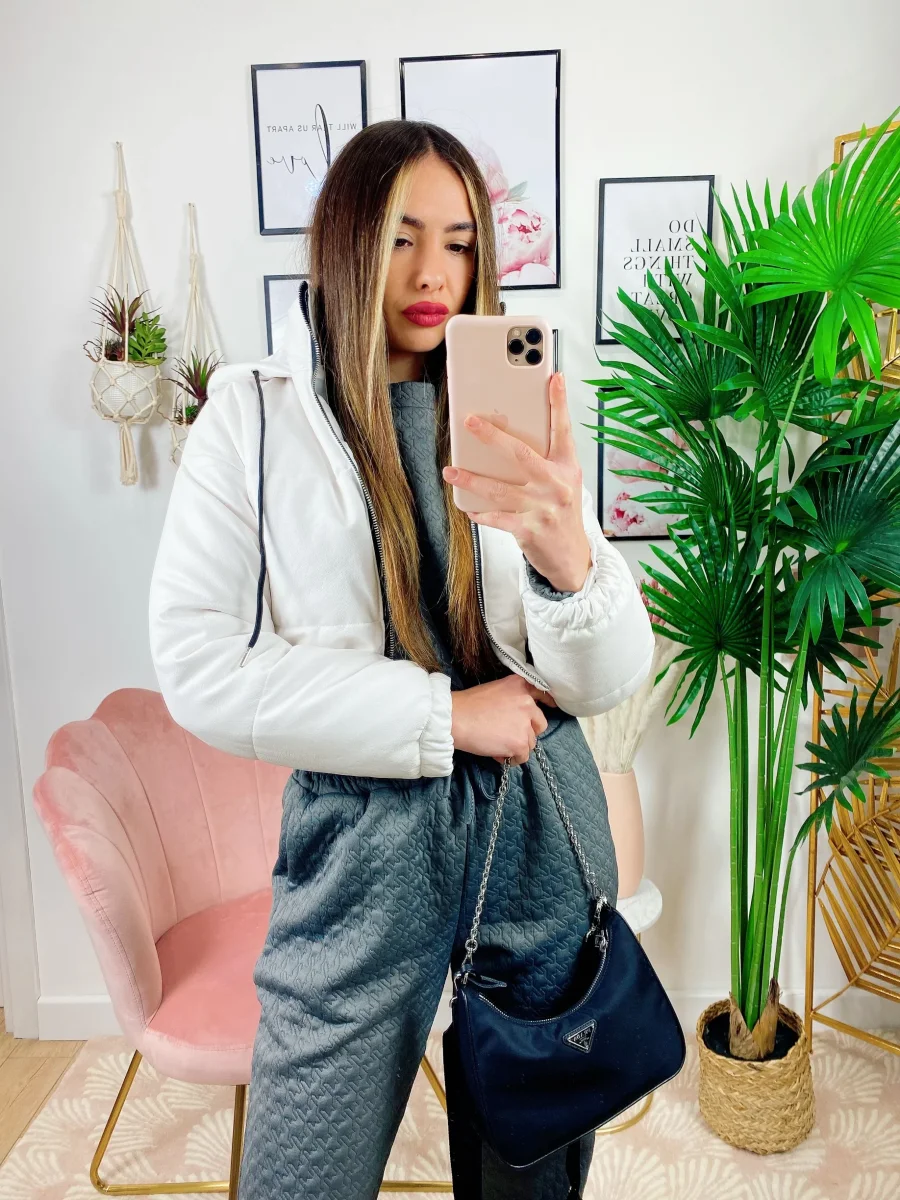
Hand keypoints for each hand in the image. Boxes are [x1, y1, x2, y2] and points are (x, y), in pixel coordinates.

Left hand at [442, 373, 591, 592]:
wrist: (572, 557)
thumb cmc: (562, 514)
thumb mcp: (563, 482)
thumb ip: (545, 461)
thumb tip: (508, 440)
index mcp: (567, 468)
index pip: (563, 430)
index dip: (559, 403)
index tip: (553, 378)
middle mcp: (556, 485)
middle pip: (521, 454)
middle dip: (492, 436)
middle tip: (470, 422)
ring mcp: (542, 508)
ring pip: (499, 489)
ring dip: (471, 479)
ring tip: (450, 471)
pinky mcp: (529, 530)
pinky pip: (496, 518)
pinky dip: (479, 512)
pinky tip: (466, 506)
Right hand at [450, 675, 557, 765]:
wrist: (454, 718)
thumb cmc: (467, 705)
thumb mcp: (495, 690)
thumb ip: (512, 698)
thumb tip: (518, 717)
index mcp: (520, 686)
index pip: (543, 694)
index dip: (548, 702)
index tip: (552, 706)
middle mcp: (527, 703)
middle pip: (539, 724)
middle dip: (527, 731)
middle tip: (508, 734)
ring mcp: (525, 724)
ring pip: (530, 743)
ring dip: (516, 746)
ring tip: (496, 744)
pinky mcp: (519, 742)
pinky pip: (522, 756)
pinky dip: (511, 758)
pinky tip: (497, 753)